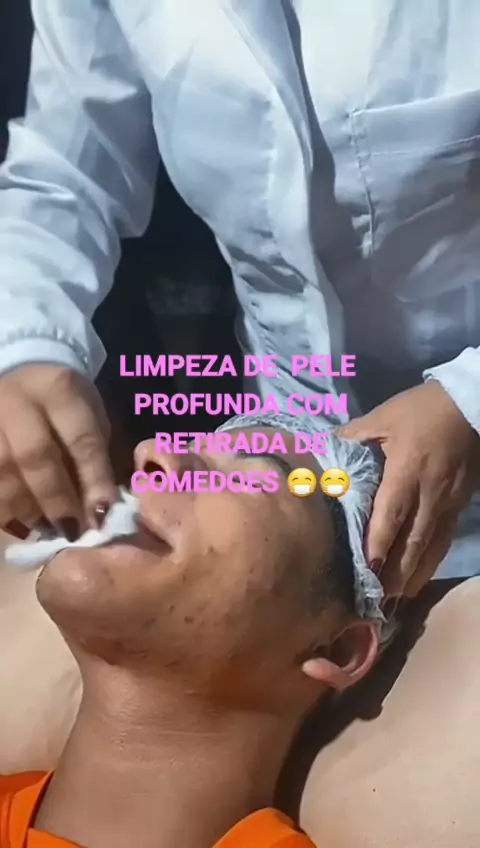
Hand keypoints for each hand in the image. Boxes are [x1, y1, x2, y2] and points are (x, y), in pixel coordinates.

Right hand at [0, 364, 116, 538]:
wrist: (19, 378)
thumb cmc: (64, 408)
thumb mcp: (88, 419)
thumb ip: (93, 461)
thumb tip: (97, 513)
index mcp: (59, 390)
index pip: (80, 439)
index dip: (93, 481)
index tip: (102, 515)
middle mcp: (16, 400)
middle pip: (33, 456)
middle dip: (55, 499)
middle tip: (71, 530)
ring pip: (1, 471)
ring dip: (25, 510)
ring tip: (46, 530)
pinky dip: (2, 509)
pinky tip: (19, 525)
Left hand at [337, 381, 479, 597]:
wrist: (471, 406)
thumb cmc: (421, 410)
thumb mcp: (382, 417)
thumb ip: (352, 438)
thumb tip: (321, 455)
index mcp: (408, 471)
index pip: (391, 514)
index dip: (378, 543)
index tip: (366, 569)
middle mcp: (430, 493)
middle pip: (413, 541)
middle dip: (396, 573)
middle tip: (377, 600)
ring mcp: (448, 502)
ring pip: (431, 546)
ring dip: (414, 575)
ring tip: (394, 599)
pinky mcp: (458, 504)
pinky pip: (442, 539)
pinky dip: (430, 561)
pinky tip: (418, 577)